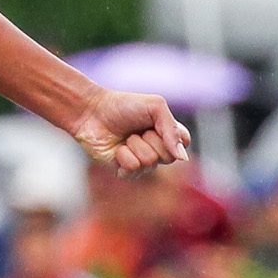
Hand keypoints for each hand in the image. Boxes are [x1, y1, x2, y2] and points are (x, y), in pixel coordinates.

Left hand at [67, 87, 192, 176]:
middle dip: (152, 139)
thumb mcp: (155, 107)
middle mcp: (156, 151)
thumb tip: (182, 158)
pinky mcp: (124, 172)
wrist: (92, 112)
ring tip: (126, 137)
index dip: (173, 136)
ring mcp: (141, 163)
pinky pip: (133, 169)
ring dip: (136, 145)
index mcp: (167, 134)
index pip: (184, 144)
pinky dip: (124, 155)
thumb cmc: (123, 106)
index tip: (157, 123)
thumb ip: (172, 129)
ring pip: (150, 162)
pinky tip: (117, 149)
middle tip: (138, 129)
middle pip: (169, 157)